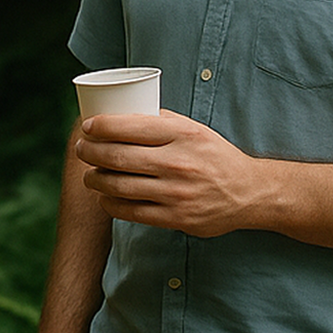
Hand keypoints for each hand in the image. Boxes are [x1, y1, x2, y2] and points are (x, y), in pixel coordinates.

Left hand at [72, 111, 272, 237]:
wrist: (250, 192)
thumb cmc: (214, 156)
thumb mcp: (194, 130)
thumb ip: (161, 121)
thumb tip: (119, 114)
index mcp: (182, 134)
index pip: (129, 126)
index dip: (100, 126)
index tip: (87, 127)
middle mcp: (178, 162)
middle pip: (117, 156)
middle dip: (90, 152)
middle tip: (82, 149)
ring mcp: (177, 192)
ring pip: (118, 185)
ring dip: (95, 179)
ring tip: (89, 174)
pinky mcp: (176, 218)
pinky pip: (130, 211)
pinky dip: (110, 203)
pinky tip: (104, 196)